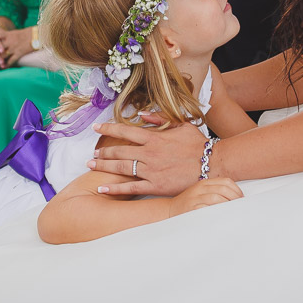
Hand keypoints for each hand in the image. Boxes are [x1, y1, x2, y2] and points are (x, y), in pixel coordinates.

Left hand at [0, 26, 29, 67]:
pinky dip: (7, 64)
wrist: (37, 35)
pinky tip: (3, 67)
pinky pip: (12, 60)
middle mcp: (10, 41)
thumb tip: (0, 42)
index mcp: (8, 35)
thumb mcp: (16, 33)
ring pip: (3, 55)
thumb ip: (8, 38)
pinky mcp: (20, 53)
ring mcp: (14, 47)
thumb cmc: (27, 34)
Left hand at [89, 122, 206, 195]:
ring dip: (104, 166)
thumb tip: (142, 113)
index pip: (125, 131)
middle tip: (92, 153)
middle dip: (103, 152)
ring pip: (121, 168)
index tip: (96, 127)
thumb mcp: (181, 124)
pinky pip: (131, 188)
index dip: (108, 129)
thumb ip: (160, 118)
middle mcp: (149, 154)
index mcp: (154, 138)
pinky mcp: (155, 186)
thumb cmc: (198, 144)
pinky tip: (103, 189)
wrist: (211, 164)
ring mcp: (151, 171)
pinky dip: (115, 189)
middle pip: (120, 151)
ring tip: (92, 166)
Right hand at [169, 177, 242, 216]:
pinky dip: (217, 212)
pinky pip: (207, 209)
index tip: (241, 198)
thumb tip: (236, 197)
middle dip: (235, 198)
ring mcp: (195, 198)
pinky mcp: (191, 209)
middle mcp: (200, 189)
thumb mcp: (201, 193)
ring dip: (228, 205)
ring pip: (216, 198)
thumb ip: (215, 191)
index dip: (236, 190)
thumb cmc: (189, 204)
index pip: (225, 181)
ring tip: (233, 211)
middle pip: (223, 189)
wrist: (170, 210)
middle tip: (240, 206)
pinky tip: (222, 216)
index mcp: (204, 183)